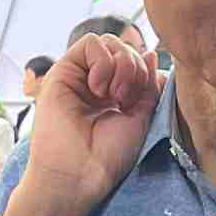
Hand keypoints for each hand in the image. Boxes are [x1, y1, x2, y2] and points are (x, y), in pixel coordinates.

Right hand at [0, 35, 163, 215]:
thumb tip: (152, 54)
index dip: (146, 73)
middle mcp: (96, 83)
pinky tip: (99, 88)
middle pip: (124, 48)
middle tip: (125, 99)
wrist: (79, 173)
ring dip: (121, 65)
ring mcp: (79, 76)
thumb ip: (149, 86)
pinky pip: (90, 43)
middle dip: (134, 68)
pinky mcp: (62, 72)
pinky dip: (103, 61)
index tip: (140, 101)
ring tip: (112, 96)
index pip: (136, 62)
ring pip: (109, 42)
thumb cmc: (107, 156)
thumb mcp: (141, 117)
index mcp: (115, 94)